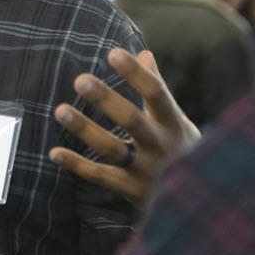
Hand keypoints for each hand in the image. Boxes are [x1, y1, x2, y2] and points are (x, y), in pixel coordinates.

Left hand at [49, 48, 199, 204]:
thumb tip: (145, 52)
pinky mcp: (131, 190)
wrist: (201, 202)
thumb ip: (158, 89)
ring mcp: (146, 170)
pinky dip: (76, 165)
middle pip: (132, 120)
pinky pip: (100, 177)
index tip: (113, 54)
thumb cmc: (181, 150)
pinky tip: (54, 152)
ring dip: (85, 130)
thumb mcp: (176, 120)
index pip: (156, 93)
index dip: (136, 73)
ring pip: (112, 149)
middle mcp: (161, 146)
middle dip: (107, 100)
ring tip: (60, 110)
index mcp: (173, 123)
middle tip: (80, 80)